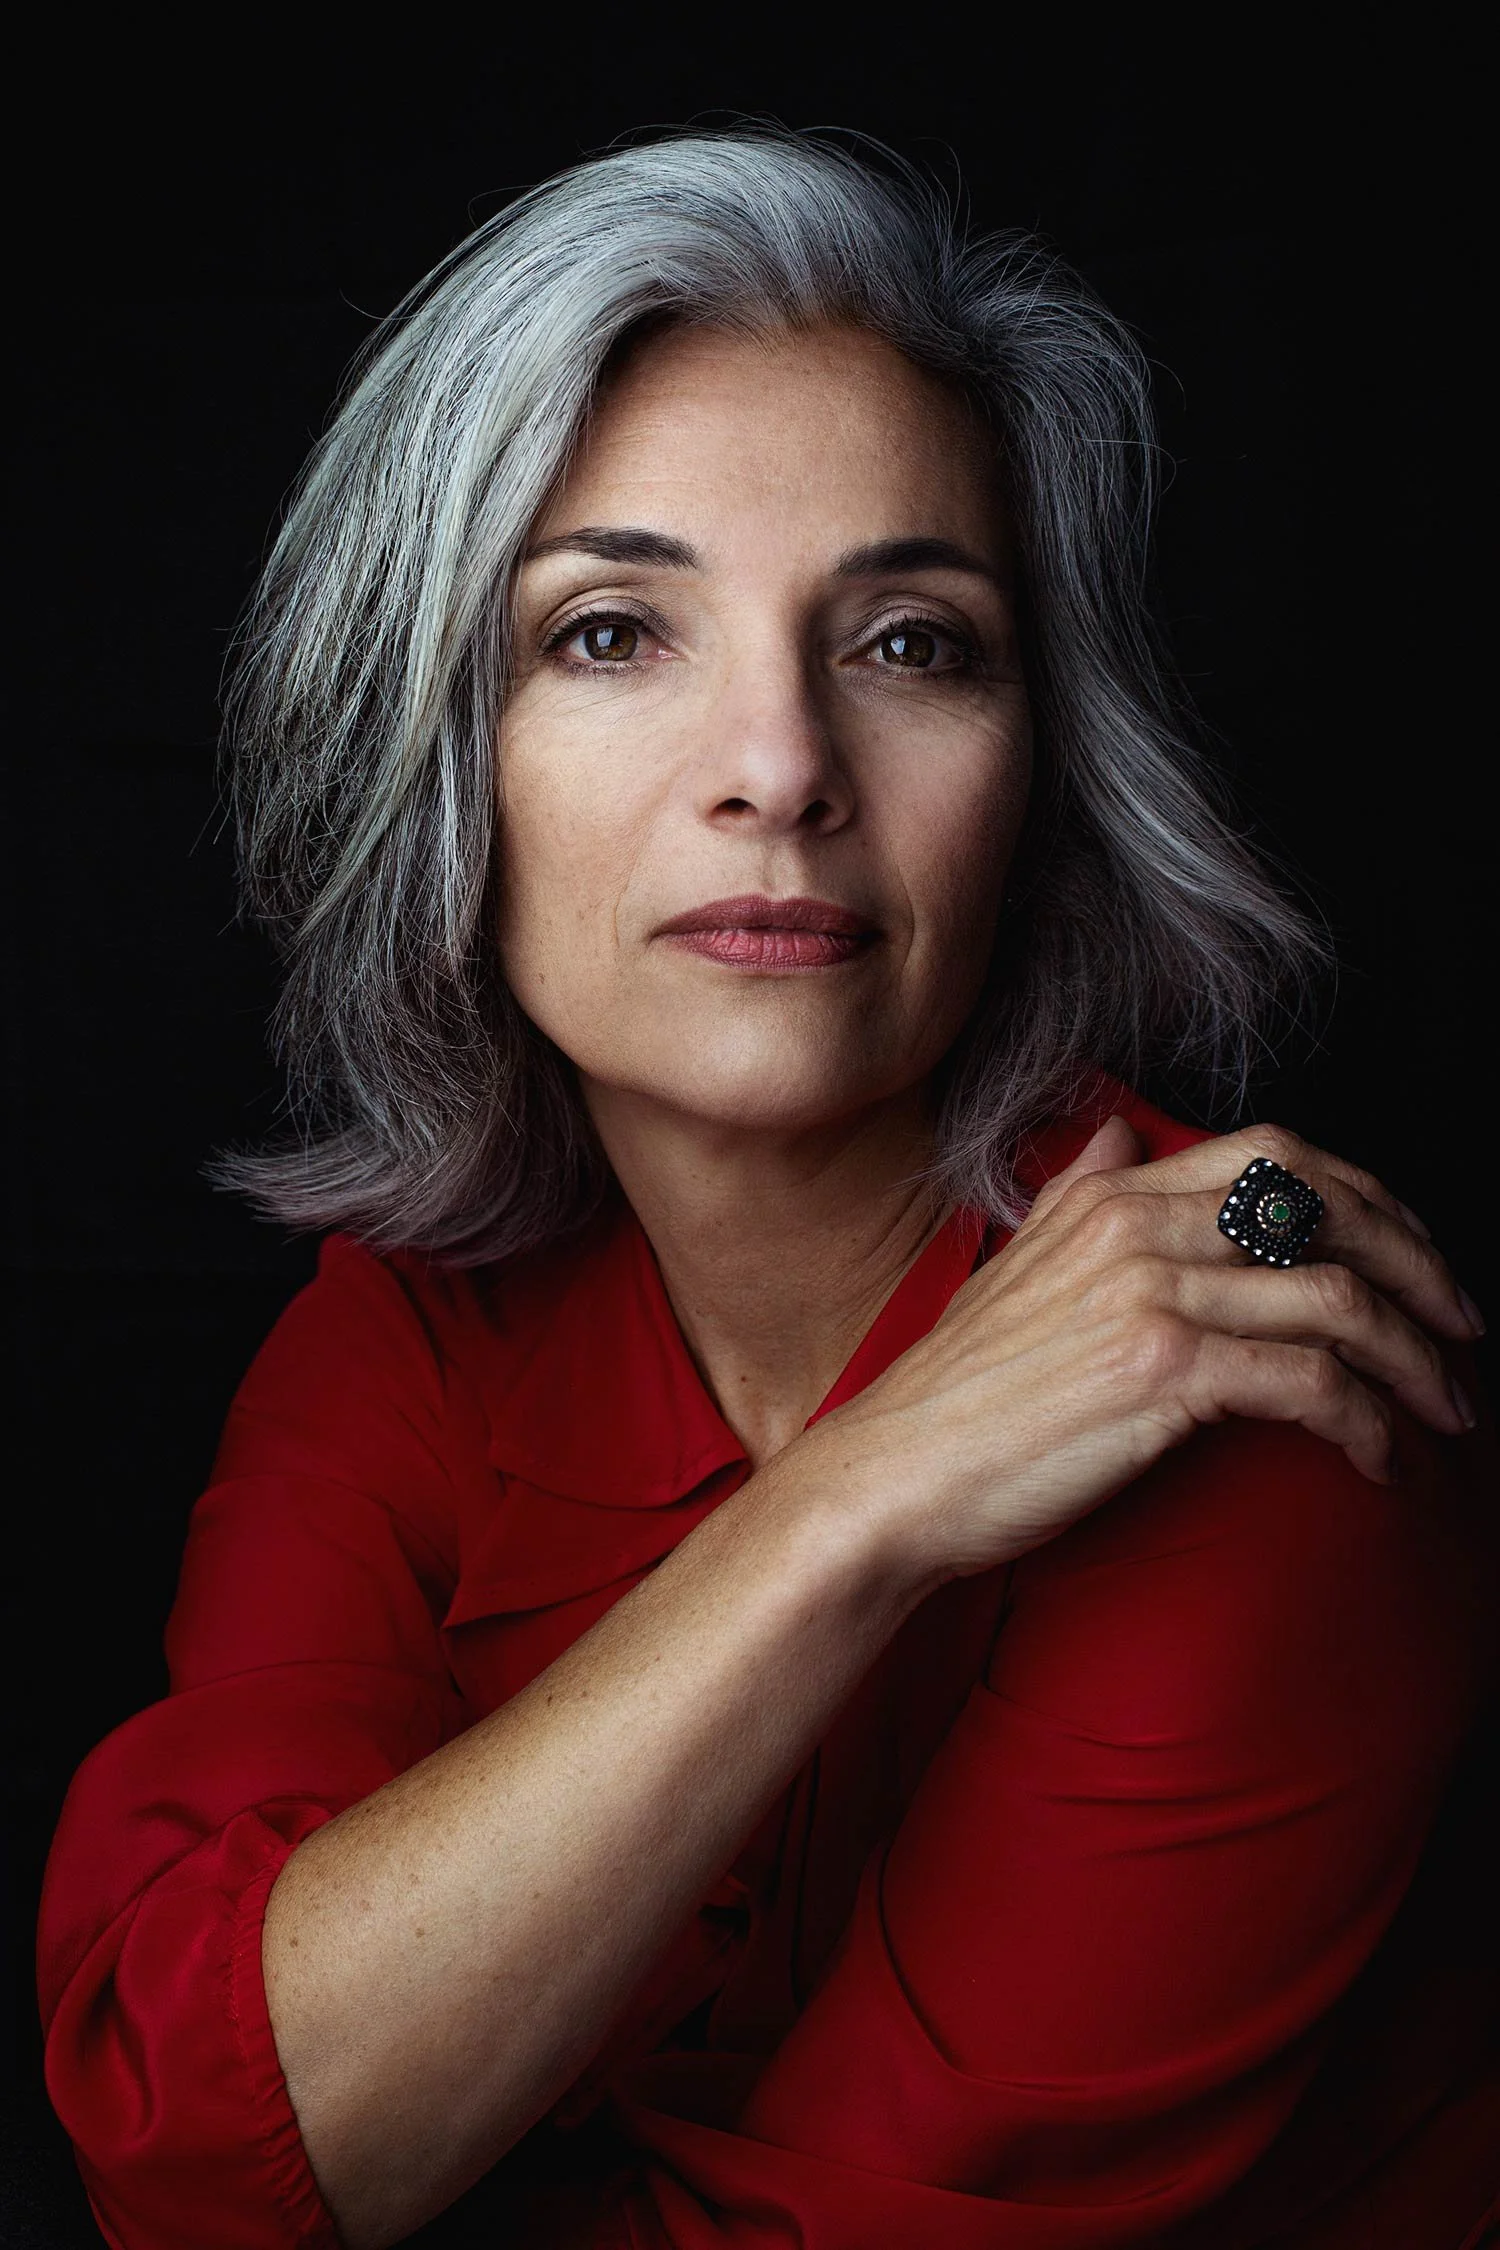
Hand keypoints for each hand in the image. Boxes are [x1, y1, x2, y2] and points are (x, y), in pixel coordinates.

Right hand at [813, 1116, 1484, 1590]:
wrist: (895, 1476)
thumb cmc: (959, 1396)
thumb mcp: (1015, 1266)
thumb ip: (1076, 1191)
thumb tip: (1116, 1128)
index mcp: (1108, 1195)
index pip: (1276, 1155)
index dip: (1368, 1198)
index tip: (1413, 1256)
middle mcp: (1135, 1225)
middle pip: (1327, 1208)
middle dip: (1418, 1263)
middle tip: (1459, 1328)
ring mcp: (1152, 1292)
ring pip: (1339, 1298)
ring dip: (1414, 1361)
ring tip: (1442, 1412)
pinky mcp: (1163, 1370)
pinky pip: (1312, 1382)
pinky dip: (1368, 1424)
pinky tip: (1378, 1461)